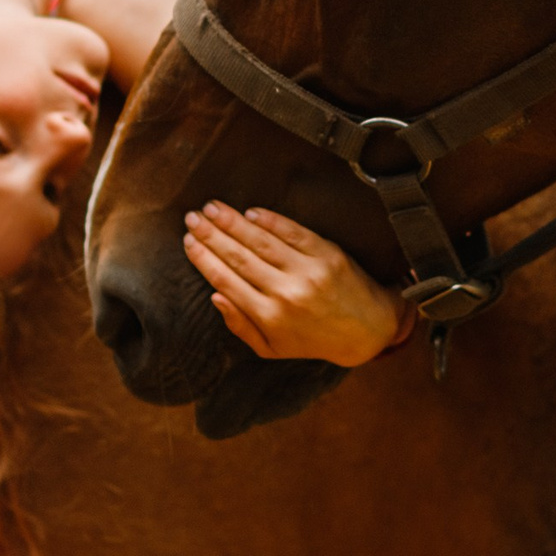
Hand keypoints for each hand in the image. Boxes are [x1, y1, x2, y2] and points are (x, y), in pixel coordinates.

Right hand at [181, 202, 412, 367]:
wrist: (366, 330)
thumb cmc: (312, 339)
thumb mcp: (272, 347)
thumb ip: (240, 325)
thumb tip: (215, 296)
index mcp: (270, 316)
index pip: (227, 281)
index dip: (205, 259)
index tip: (188, 241)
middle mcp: (287, 292)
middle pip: (240, 257)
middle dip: (212, 234)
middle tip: (192, 217)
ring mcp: (308, 271)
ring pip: (262, 242)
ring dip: (233, 222)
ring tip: (212, 208)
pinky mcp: (327, 254)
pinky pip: (293, 232)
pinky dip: (270, 220)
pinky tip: (250, 212)